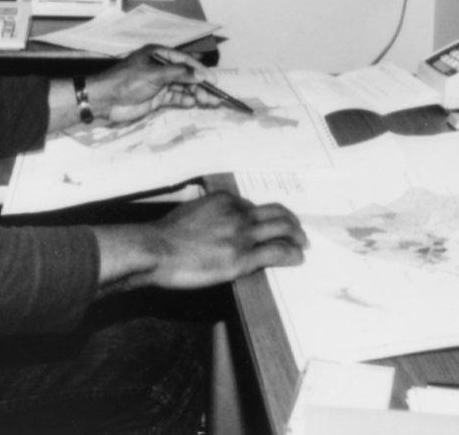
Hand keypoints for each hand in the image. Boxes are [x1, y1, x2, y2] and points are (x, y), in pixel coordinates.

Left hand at [87, 45, 221, 125]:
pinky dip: (184, 100)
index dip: (199, 69)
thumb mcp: (154, 74)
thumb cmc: (126, 81)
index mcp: (158, 54)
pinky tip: (193, 103)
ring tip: (209, 101)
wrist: (105, 99)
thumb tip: (200, 74)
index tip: (212, 80)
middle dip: (200, 84)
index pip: (184, 61)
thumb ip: (178, 74)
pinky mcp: (156, 97)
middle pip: (185, 75)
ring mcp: (158, 83)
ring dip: (195, 93)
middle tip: (213, 94)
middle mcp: (160, 67)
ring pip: (182, 87)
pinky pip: (175, 97)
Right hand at [94, 192, 306, 293]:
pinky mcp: (242, 258)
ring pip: (281, 229)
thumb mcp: (190, 212)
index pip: (252, 206)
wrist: (156, 250)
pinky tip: (297, 258)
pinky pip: (276, 252)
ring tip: (303, 243)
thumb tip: (217, 224)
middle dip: (290, 221)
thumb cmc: (165, 236)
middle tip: (297, 231)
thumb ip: (209, 214)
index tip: (268, 225)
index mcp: (224, 200)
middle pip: (275, 213)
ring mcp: (241, 235)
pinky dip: (291, 254)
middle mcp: (237, 213)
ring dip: (296, 236)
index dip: (263, 217)